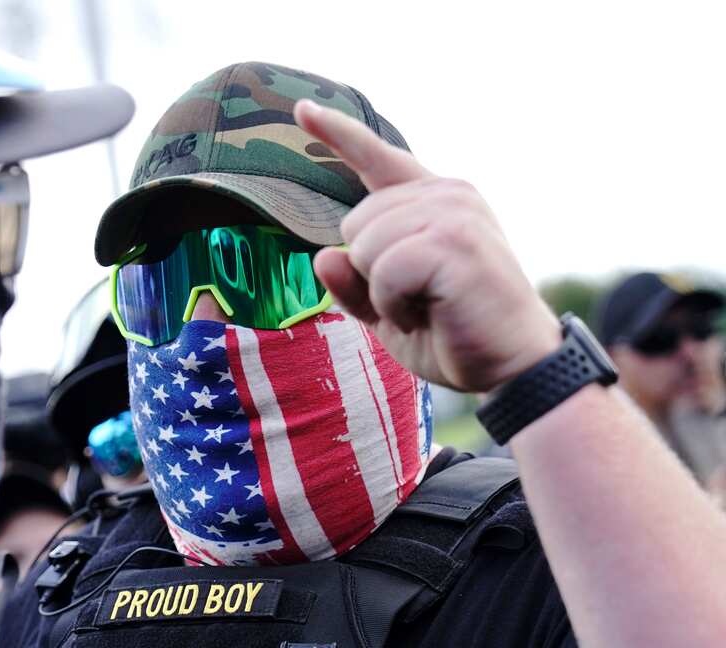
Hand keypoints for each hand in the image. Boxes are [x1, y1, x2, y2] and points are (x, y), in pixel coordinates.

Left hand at [293, 100, 560, 391]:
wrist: (515, 367)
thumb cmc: (454, 335)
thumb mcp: (387, 310)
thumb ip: (352, 282)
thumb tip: (323, 257)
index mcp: (433, 200)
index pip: (377, 159)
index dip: (337, 134)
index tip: (302, 109)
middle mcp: (446, 193)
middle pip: (353, 223)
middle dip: (368, 272)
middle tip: (417, 300)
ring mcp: (454, 211)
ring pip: (364, 246)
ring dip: (383, 292)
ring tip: (428, 307)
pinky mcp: (455, 240)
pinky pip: (382, 270)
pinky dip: (393, 304)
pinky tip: (430, 312)